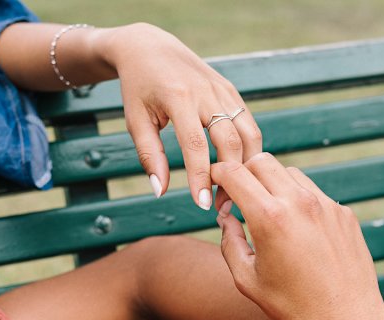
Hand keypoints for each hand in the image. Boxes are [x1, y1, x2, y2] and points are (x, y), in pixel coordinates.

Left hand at [98, 23, 261, 208]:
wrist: (150, 48)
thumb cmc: (138, 88)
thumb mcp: (135, 120)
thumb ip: (149, 155)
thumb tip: (161, 191)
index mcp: (178, 98)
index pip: (195, 145)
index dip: (201, 177)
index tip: (202, 206)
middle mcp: (206, 92)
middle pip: (230, 141)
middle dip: (230, 177)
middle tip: (221, 207)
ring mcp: (223, 90)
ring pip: (249, 134)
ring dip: (245, 167)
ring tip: (233, 193)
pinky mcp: (231, 91)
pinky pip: (248, 124)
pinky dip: (248, 150)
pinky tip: (239, 171)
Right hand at [211, 153, 383, 319]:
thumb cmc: (292, 305)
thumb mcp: (246, 279)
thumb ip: (229, 242)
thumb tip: (226, 218)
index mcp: (269, 217)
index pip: (233, 172)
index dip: (217, 176)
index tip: (216, 191)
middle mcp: (299, 203)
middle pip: (260, 161)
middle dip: (243, 173)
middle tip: (238, 199)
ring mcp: (325, 205)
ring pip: (289, 172)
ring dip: (271, 183)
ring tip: (267, 213)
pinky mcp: (343, 212)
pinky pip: (313, 192)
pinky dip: (297, 199)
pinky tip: (296, 228)